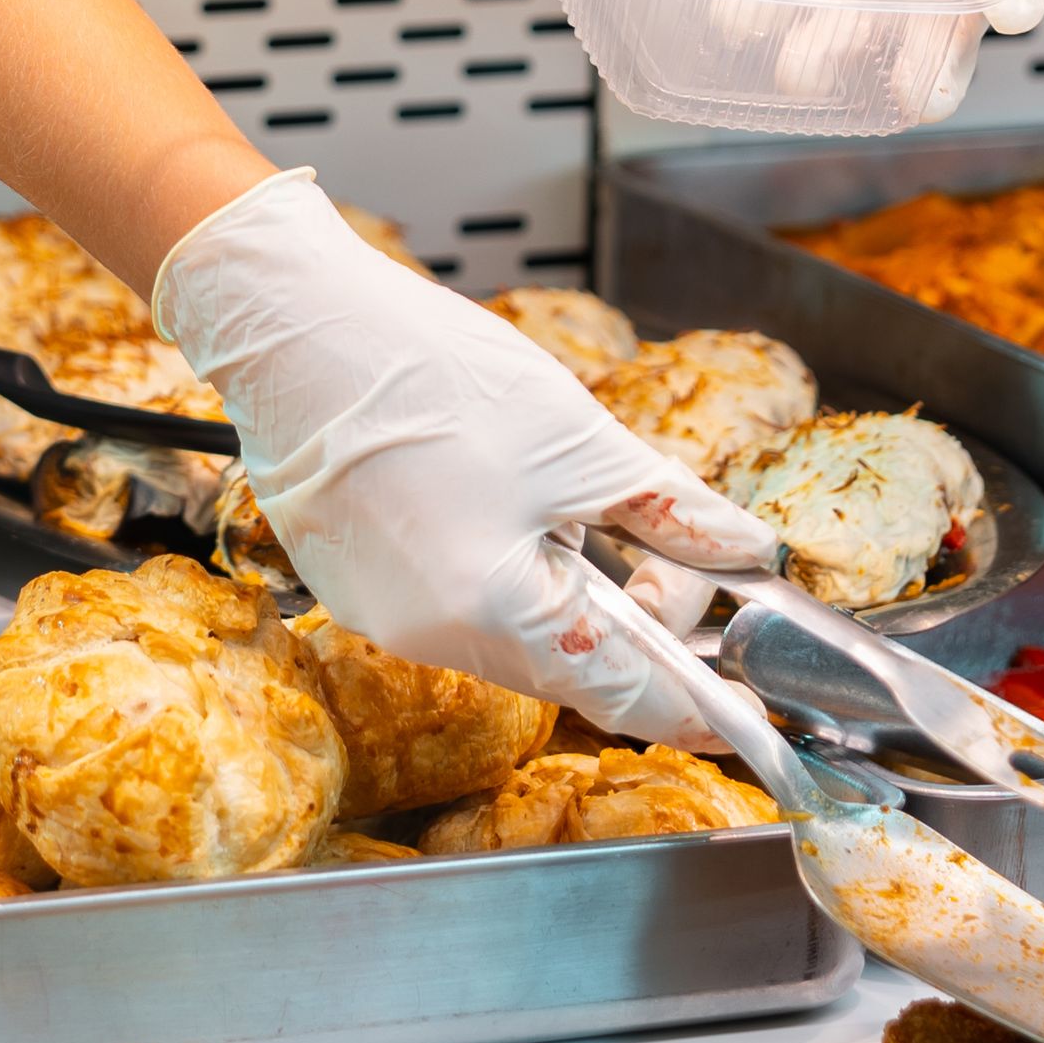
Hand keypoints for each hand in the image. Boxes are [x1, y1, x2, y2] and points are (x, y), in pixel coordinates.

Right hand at [153, 173, 777, 746]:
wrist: (294, 323)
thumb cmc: (427, 372)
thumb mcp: (578, 439)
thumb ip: (673, 512)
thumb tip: (749, 553)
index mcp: (495, 612)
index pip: (623, 693)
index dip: (695, 706)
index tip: (744, 719)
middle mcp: (432, 639)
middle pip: (567, 669)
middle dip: (631, 628)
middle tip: (670, 564)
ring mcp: (383, 618)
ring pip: (512, 639)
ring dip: (564, 597)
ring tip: (568, 509)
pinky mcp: (353, 587)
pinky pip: (454, 608)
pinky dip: (499, 578)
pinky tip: (498, 504)